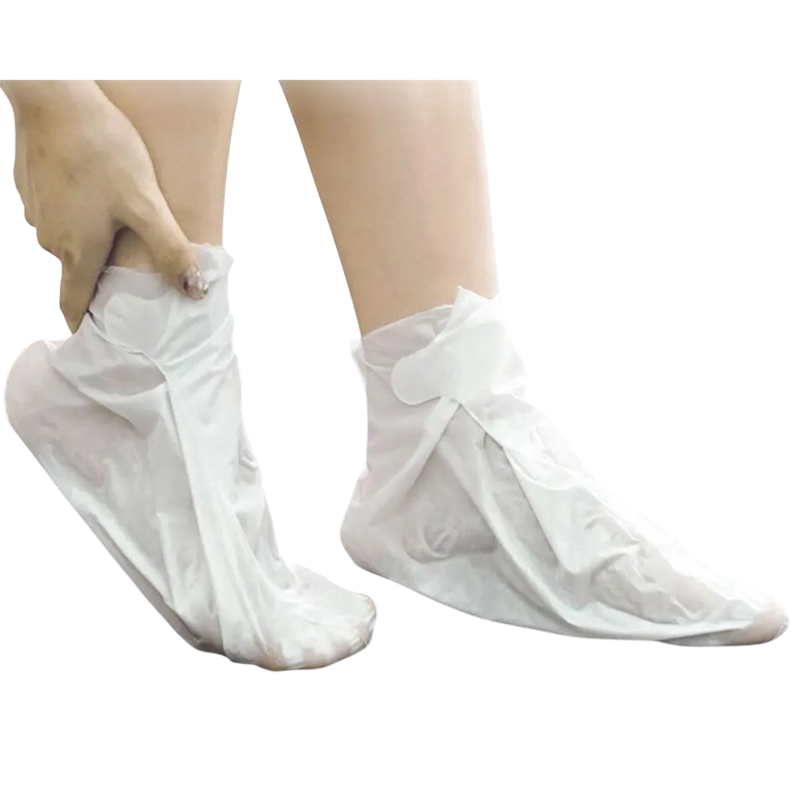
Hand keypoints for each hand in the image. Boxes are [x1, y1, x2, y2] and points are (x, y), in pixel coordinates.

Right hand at [3, 80, 206, 332]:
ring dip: (91, 236)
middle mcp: (50, 239)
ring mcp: (37, 213)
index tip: (93, 341)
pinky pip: (59, 211)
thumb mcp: (146, 204)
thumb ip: (169, 250)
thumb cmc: (102, 151)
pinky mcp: (32, 188)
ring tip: (118, 219)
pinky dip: (78, 209)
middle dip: (101, 273)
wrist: (55, 97)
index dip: (84, 325)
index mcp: (76, 251)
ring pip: (69, 237)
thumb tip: (194, 291)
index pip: (73, 304)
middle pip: (78, 269)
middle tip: (129, 265)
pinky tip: (97, 189)